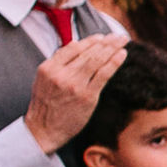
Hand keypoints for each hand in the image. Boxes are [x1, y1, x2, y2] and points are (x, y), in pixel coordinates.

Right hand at [23, 33, 128, 153]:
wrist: (43, 130)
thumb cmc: (46, 106)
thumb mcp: (43, 80)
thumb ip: (58, 63)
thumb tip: (76, 45)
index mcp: (48, 67)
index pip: (72, 47)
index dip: (89, 41)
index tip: (101, 37)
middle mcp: (61, 74)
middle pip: (87, 52)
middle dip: (106, 41)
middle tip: (118, 36)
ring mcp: (74, 85)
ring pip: (96, 60)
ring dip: (112, 48)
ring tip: (123, 40)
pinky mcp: (87, 96)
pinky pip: (103, 75)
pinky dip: (114, 62)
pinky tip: (122, 55)